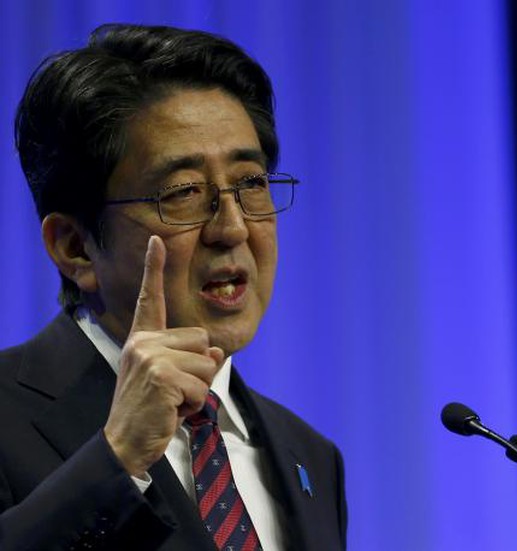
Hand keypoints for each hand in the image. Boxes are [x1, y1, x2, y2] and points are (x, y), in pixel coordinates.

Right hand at [103, 235, 224, 475]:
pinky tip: (172, 412)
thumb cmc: (150, 411)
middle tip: (172, 391)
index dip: (153, 267)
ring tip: (171, 402)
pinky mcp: (161, 376)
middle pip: (202, 339)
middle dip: (199, 369)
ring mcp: (150, 358)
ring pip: (207, 362)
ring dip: (198, 389)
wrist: (125, 443)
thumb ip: (194, 359)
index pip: (150, 298)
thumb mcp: (172, 379)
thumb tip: (216, 349)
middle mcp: (143, 342)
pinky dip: (195, 403)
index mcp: (142, 339)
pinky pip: (202, 385)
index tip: (157, 239)